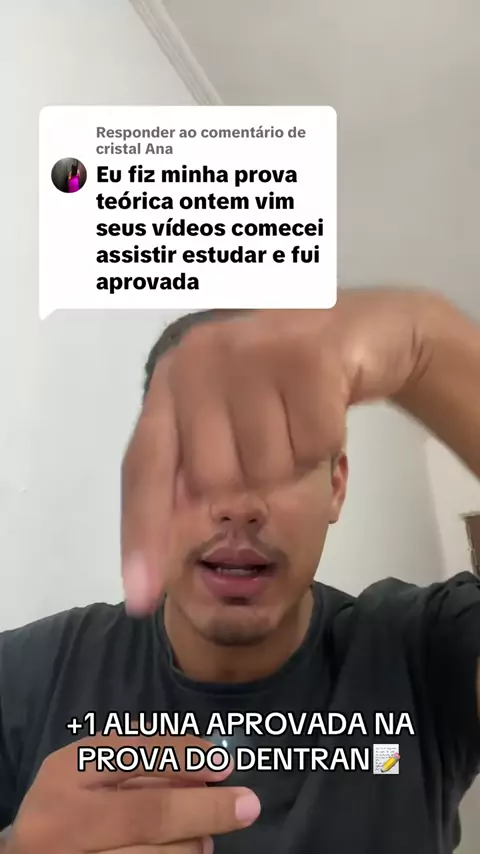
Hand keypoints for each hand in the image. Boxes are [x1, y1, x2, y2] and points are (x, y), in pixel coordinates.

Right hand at [7, 734, 259, 852]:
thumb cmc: (73, 801)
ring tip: (205, 839)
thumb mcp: (95, 771)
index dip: (186, 758)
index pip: (136, 755)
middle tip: (247, 804)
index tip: (226, 765)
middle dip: (205, 808)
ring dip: (192, 845)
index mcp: (67, 771)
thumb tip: (211, 769)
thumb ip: (145, 764)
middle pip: (148, 813)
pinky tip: (187, 852)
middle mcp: (61, 819)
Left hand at [121, 286, 432, 613]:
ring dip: (295, 461)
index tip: (141, 599)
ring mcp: (250, 348)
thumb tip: (174, 543)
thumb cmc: (286, 387)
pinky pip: (315, 445)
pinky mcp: (304, 352)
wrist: (358, 332)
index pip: (145, 467)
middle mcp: (199, 357)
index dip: (141, 533)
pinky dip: (327, 442)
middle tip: (275, 435)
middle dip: (254, 481)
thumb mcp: (232, 419)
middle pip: (213, 480)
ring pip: (268, 468)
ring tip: (300, 418)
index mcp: (172, 379)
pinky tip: (326, 404)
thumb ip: (199, 465)